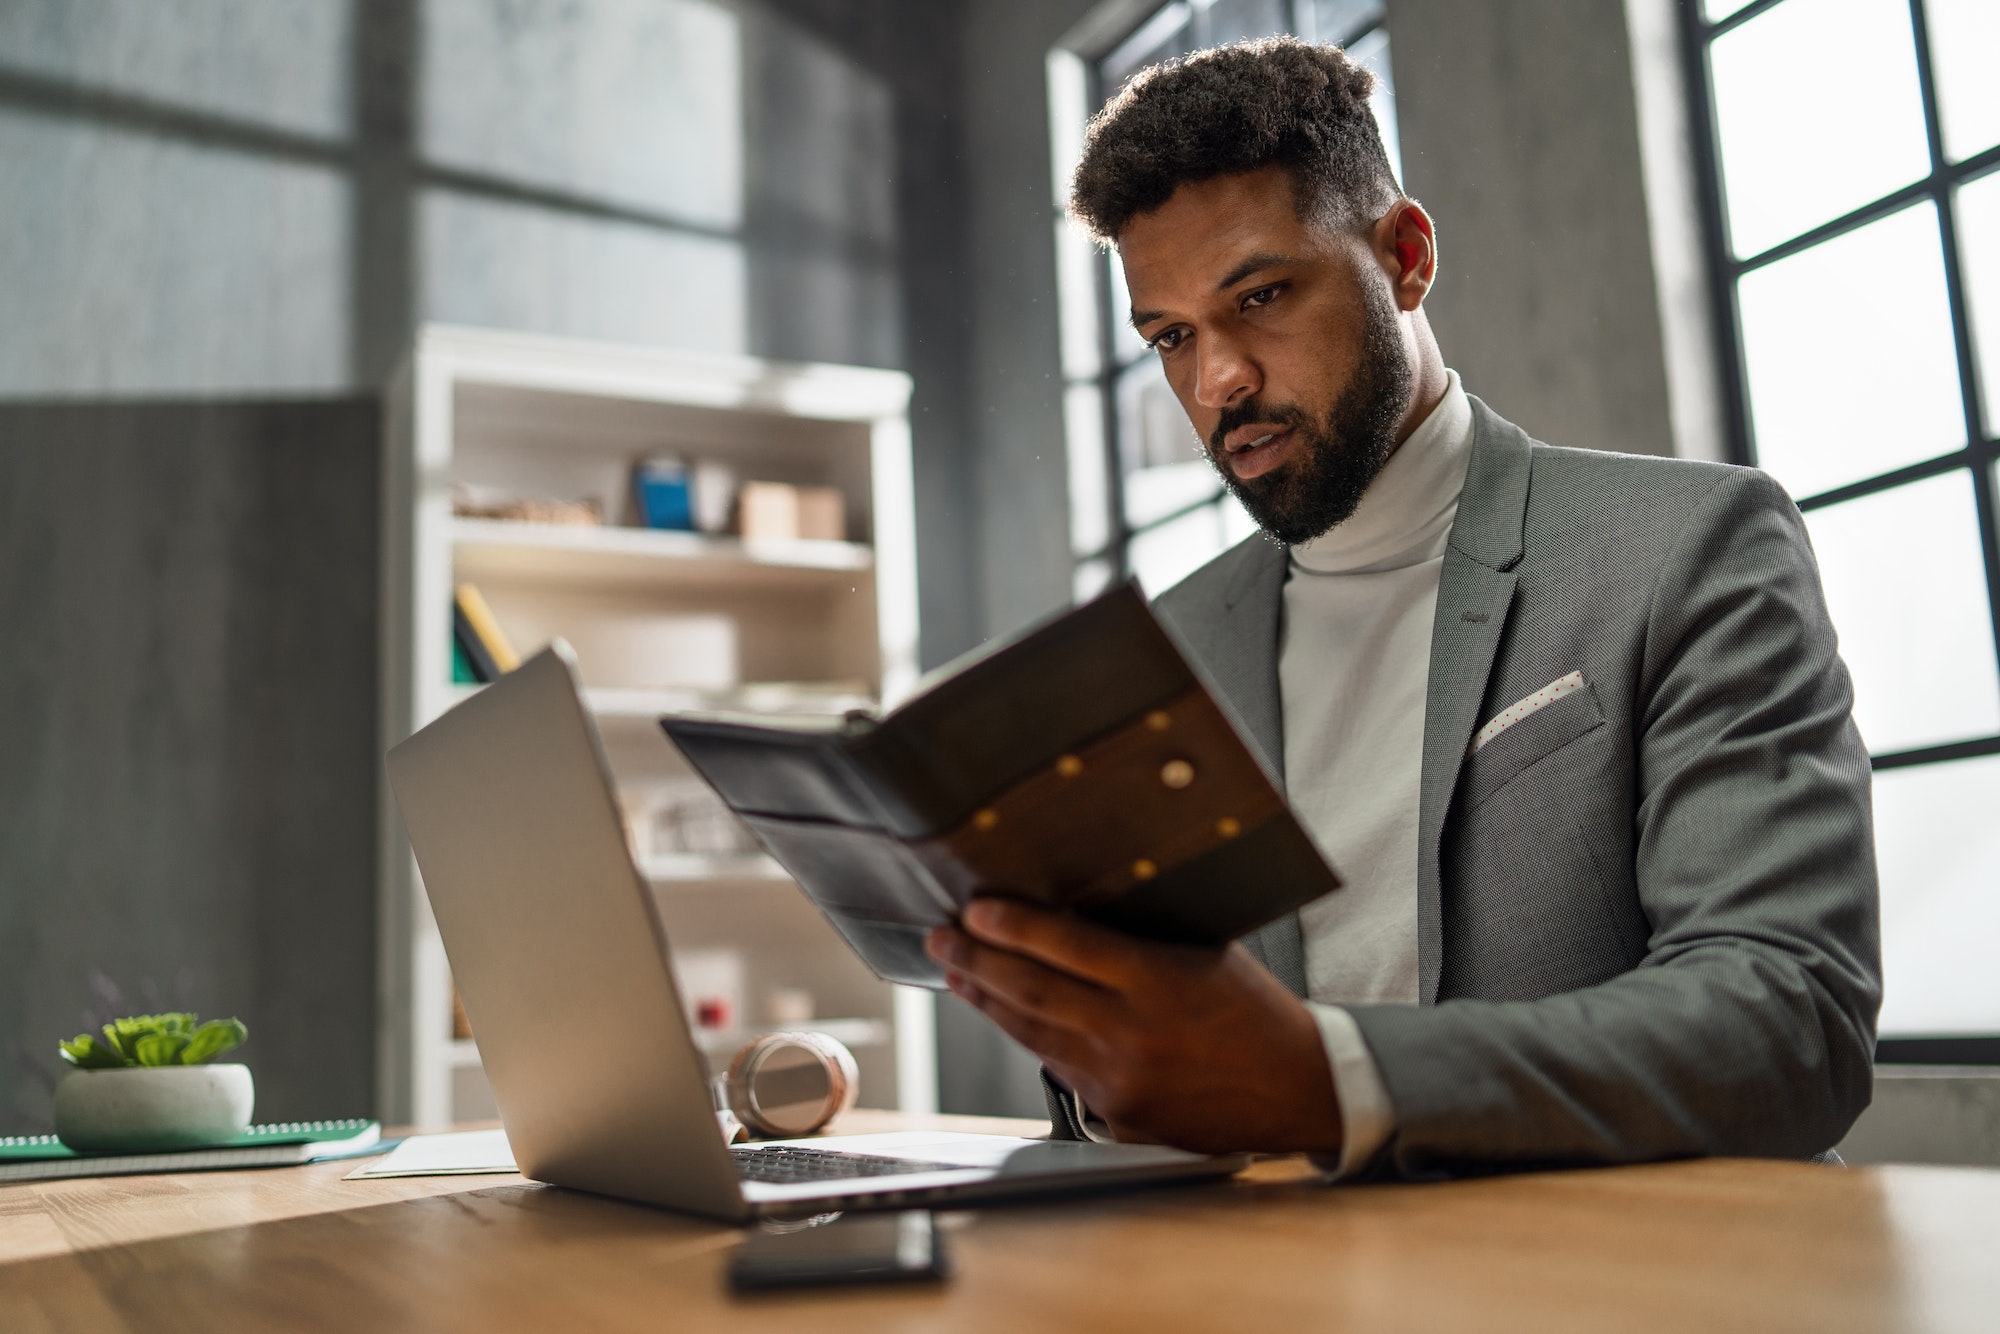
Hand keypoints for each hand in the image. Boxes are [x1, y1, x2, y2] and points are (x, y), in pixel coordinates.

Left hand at [926, 899, 1342, 1154]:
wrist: (1297, 1088)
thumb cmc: (1253, 1011)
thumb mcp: (1203, 952)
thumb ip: (1137, 939)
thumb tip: (1064, 912)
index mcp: (1159, 982)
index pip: (1068, 947)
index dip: (1013, 927)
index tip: (974, 910)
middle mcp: (1133, 1035)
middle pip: (1033, 993)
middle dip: (977, 962)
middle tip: (942, 938)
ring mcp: (1121, 1082)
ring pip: (1033, 1036)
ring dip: (988, 1001)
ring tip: (959, 973)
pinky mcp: (1119, 1117)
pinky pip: (1060, 1070)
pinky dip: (1031, 1038)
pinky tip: (1009, 1017)